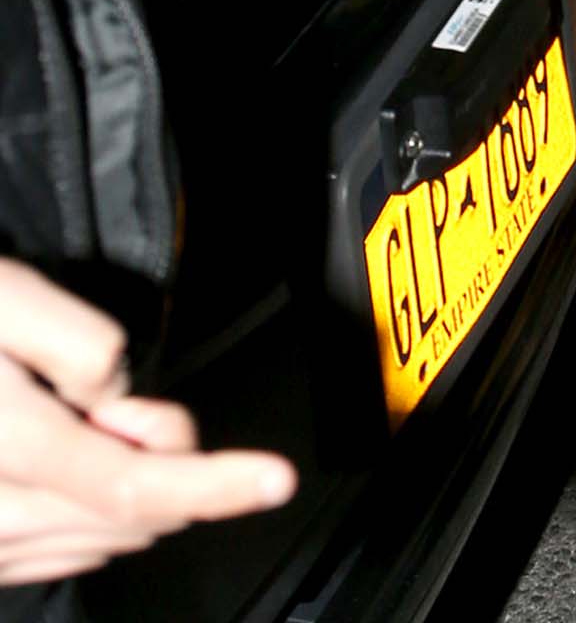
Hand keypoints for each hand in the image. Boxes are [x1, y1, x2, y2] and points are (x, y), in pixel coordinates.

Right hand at [0, 259, 294, 586]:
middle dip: (166, 455)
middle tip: (127, 397)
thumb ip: (82, 345)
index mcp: (12, 450)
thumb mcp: (10, 302)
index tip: (273, 479)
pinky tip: (76, 453)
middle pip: (132, 515)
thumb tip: (120, 394)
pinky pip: (68, 550)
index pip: (137, 486)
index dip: (217, 484)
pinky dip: (101, 508)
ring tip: (81, 416)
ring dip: (131, 480)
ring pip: (106, 538)